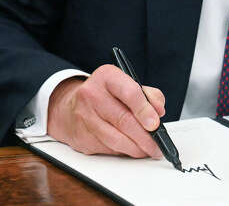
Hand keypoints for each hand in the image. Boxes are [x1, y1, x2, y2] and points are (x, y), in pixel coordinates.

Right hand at [46, 64, 165, 157]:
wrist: (69, 107)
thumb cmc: (104, 95)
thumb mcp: (125, 84)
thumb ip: (147, 95)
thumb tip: (158, 111)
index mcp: (107, 77)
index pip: (130, 93)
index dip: (145, 110)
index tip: (156, 123)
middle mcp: (92, 94)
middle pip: (124, 120)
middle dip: (145, 137)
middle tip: (157, 145)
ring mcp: (85, 117)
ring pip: (116, 139)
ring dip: (137, 149)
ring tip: (148, 150)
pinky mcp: (82, 137)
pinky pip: (109, 149)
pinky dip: (124, 151)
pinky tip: (131, 148)